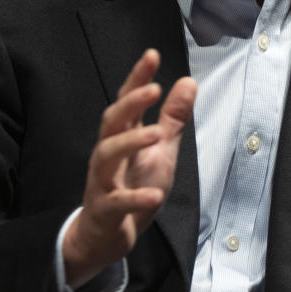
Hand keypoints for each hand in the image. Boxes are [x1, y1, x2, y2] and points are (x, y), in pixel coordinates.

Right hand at [63, 49, 195, 287]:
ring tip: (156, 134)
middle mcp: (108, 154)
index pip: (127, 101)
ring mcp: (102, 181)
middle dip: (130, 102)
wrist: (106, 236)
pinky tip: (154, 195)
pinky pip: (116, 202)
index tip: (152, 55)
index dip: (137, 78)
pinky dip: (135, 198)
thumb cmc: (132, 187)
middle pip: (111, 121)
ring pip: (106, 155)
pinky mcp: (104, 210)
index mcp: (122, 137)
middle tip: (154, 88)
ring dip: (129, 142)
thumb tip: (187, 81)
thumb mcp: (160, 152)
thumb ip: (172, 119)